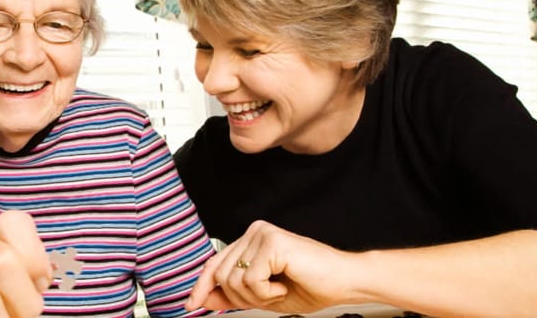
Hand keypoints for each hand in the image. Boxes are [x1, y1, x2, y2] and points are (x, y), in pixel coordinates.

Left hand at [185, 220, 360, 313]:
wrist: (346, 283)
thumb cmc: (311, 287)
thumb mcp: (262, 297)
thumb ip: (231, 295)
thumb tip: (201, 299)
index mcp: (250, 241)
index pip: (215, 264)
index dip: (201, 286)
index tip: (190, 305)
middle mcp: (253, 232)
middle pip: (220, 275)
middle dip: (240, 298)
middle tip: (270, 297)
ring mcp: (262, 233)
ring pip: (233, 279)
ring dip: (256, 297)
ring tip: (280, 289)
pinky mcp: (272, 241)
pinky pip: (250, 279)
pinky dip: (267, 292)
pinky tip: (285, 285)